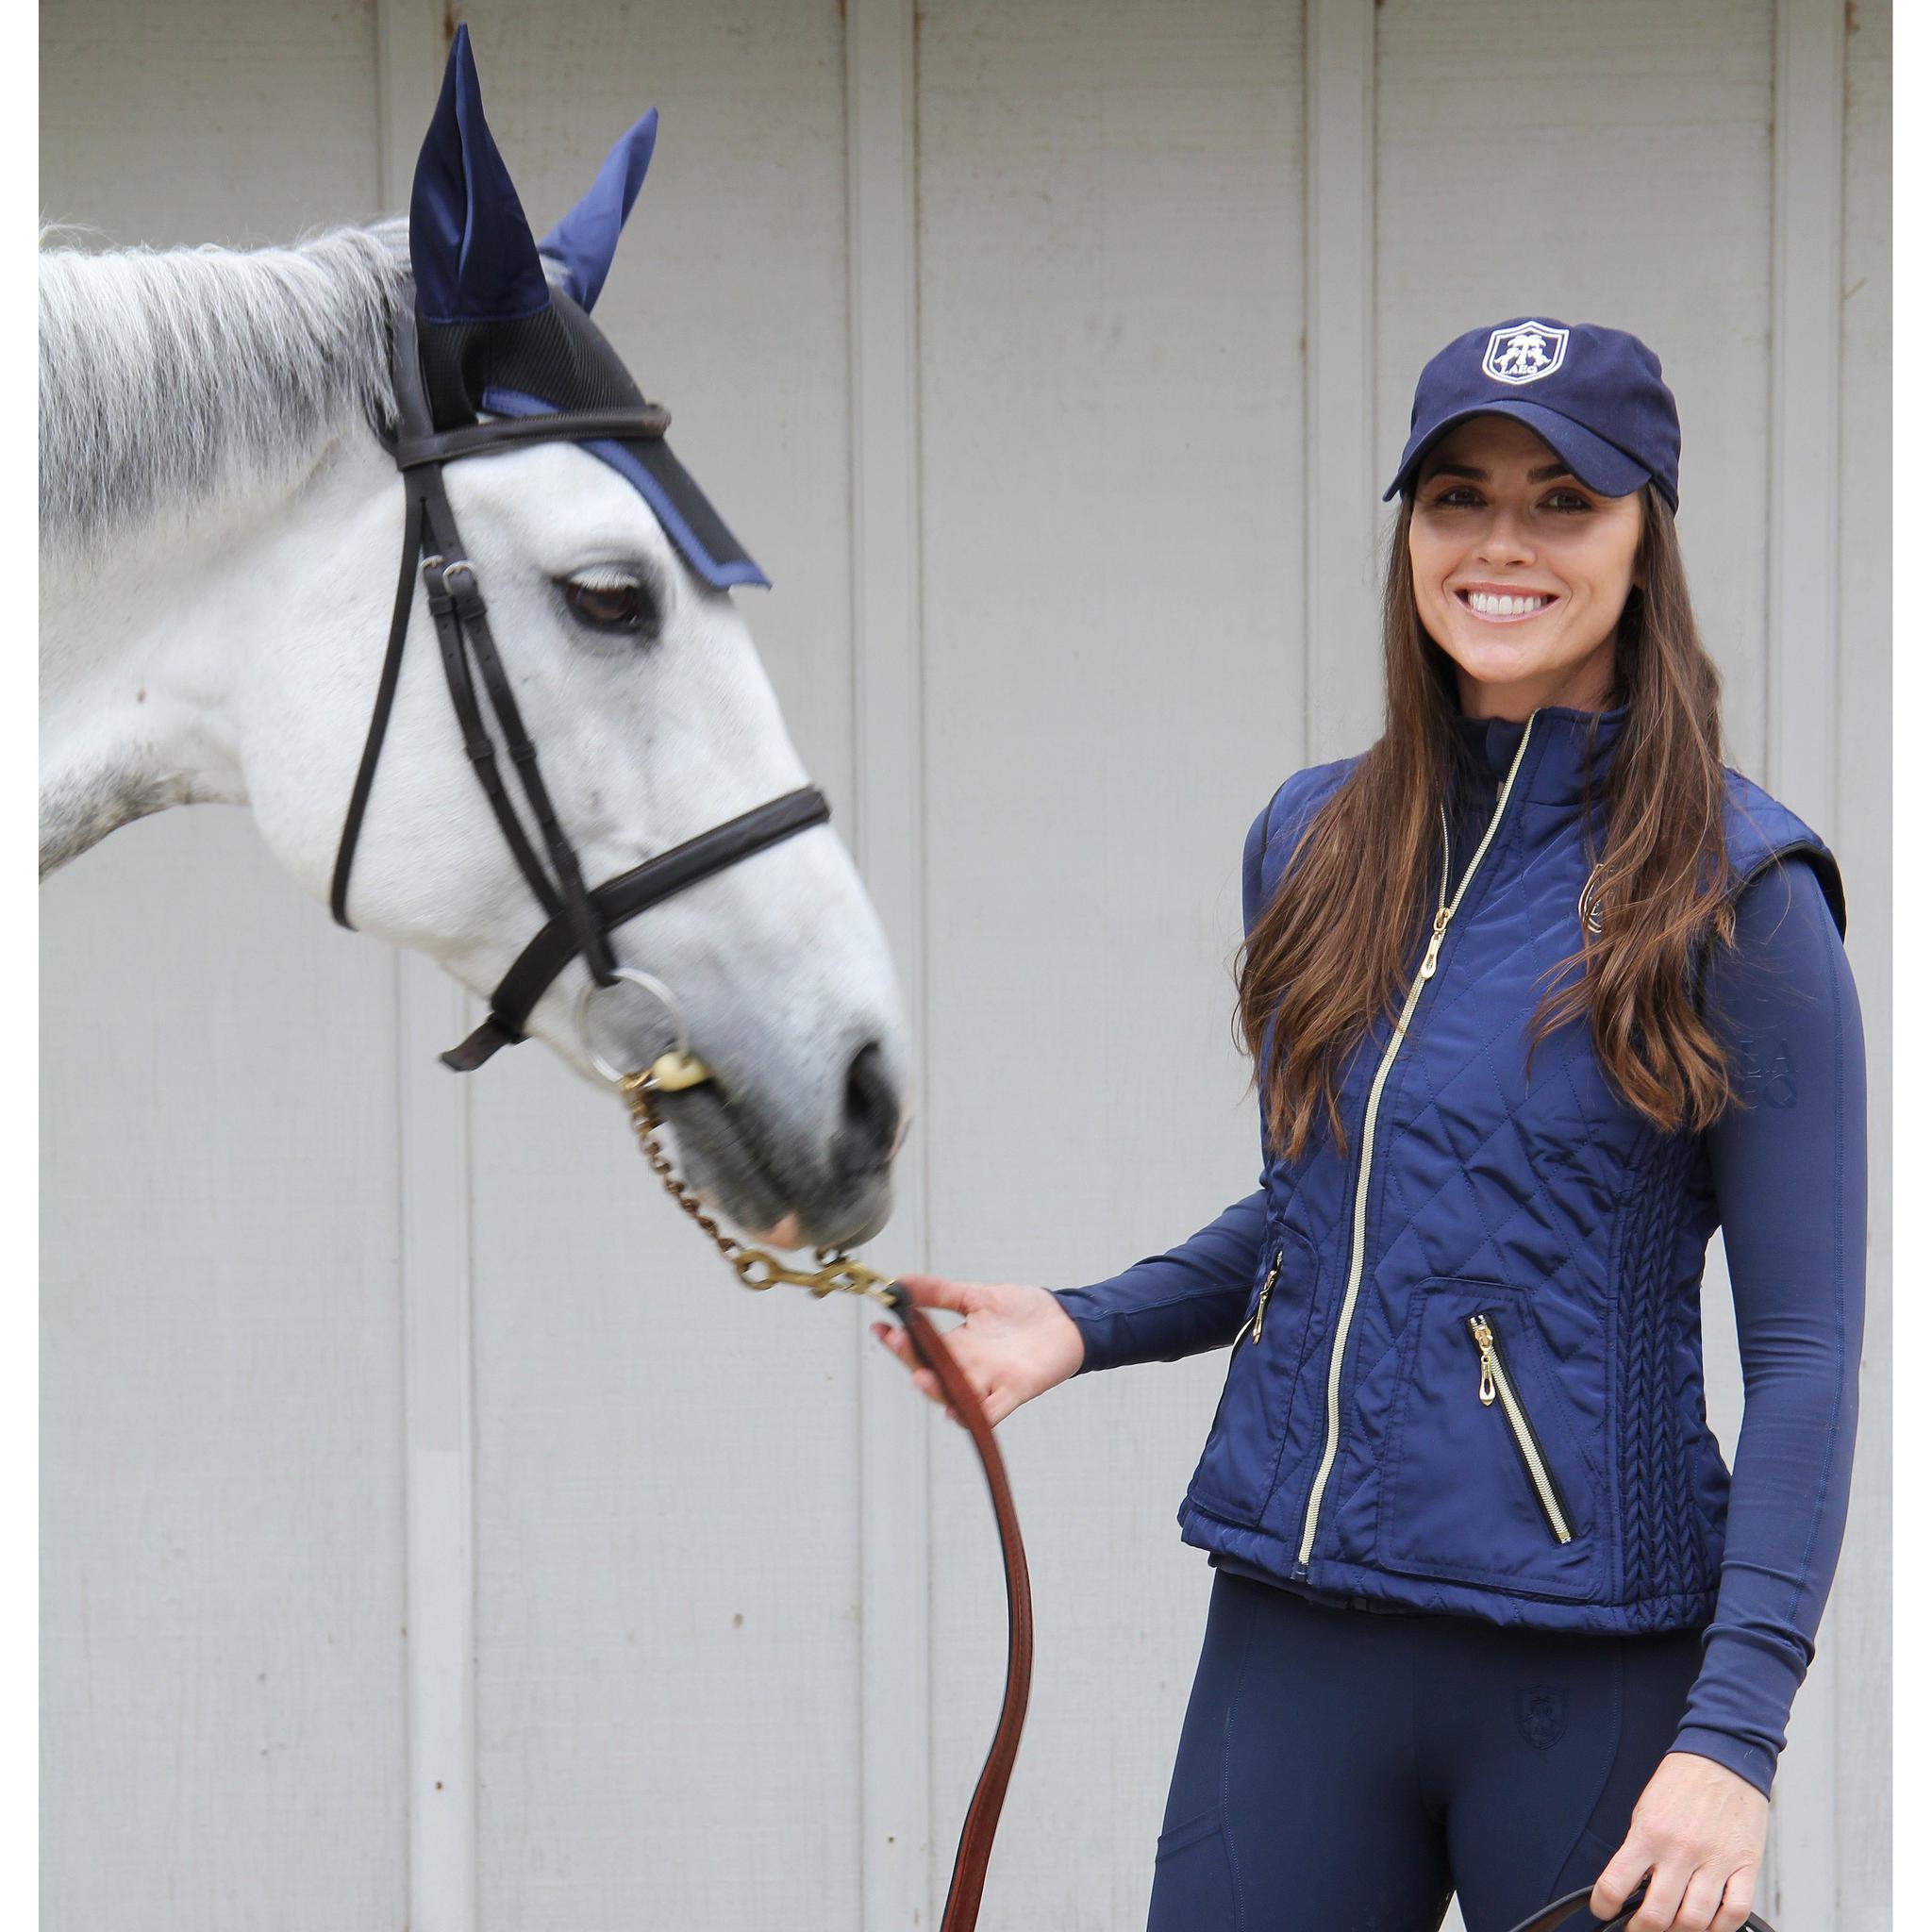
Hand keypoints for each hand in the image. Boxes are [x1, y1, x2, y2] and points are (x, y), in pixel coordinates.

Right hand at [868, 1273, 1085, 1428]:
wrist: (1067, 1320)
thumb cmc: (1025, 1312)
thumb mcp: (977, 1296)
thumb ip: (940, 1292)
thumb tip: (900, 1282)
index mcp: (957, 1344)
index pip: (919, 1346)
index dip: (896, 1339)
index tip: (878, 1325)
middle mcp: (968, 1366)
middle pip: (931, 1369)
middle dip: (910, 1358)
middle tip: (895, 1340)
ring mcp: (990, 1380)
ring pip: (955, 1392)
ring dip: (936, 1389)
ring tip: (919, 1376)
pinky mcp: (1015, 1389)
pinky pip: (991, 1410)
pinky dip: (974, 1414)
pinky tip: (955, 1412)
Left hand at [1590, 1750, 1767, 1930]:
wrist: (1722, 1757)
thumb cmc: (1683, 1781)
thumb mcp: (1646, 1809)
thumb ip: (1640, 1848)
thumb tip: (1630, 1885)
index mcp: (1649, 1833)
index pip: (1616, 1883)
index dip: (1604, 1905)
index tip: (1603, 1910)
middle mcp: (1681, 1850)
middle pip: (1658, 1914)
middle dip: (1643, 1929)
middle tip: (1640, 1927)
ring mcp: (1715, 1861)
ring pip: (1695, 1921)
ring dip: (1680, 1931)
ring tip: (1673, 1927)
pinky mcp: (1746, 1866)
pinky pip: (1735, 1913)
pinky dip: (1721, 1928)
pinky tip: (1710, 1924)